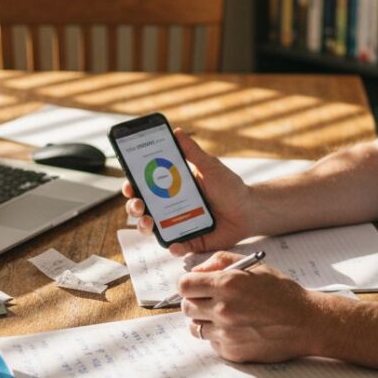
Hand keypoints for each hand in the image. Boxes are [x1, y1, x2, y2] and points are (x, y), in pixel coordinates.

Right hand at [122, 128, 253, 255]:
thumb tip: (176, 132)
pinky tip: (174, 244)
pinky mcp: (190, 240)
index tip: (129, 185)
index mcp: (171, 186)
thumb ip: (192, 152)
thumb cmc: (229, 186)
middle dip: (134, 206)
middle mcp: (170, 206)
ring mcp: (178, 224)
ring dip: (145, 226)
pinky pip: (176, 245)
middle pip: (143, 207)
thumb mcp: (210, 167)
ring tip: (149, 222)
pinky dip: (173, 246)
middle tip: (138, 204)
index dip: (132, 186)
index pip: (145, 186)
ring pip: (153, 228)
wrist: (249, 210)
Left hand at [177, 250, 322, 362]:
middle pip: (186, 307)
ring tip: (225, 316)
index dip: (189, 285)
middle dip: (195, 302)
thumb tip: (198, 270)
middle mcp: (222, 309)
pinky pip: (212, 343)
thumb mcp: (254, 266)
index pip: (184, 286)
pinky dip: (219, 336)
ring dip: (204, 321)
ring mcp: (226, 333)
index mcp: (227, 284)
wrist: (306, 323)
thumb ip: (221, 261)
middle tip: (211, 301)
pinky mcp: (231, 351)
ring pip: (195, 327)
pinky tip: (237, 329)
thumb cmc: (282, 293)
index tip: (196, 286)